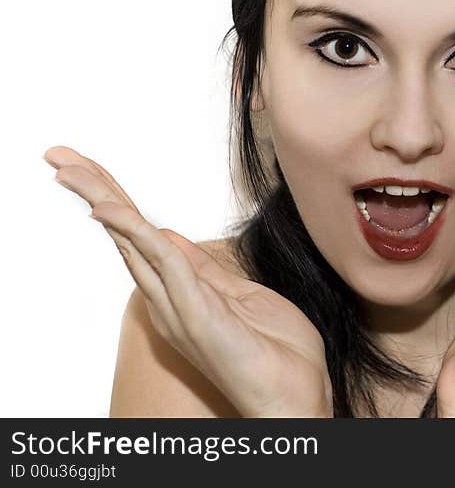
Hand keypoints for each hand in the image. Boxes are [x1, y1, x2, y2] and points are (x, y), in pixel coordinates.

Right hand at [43, 147, 332, 417]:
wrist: (297, 397)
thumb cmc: (277, 354)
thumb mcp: (243, 296)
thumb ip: (204, 269)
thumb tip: (170, 236)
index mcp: (181, 292)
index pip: (142, 237)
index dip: (116, 200)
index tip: (89, 167)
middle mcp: (169, 299)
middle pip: (124, 234)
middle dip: (95, 191)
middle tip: (58, 156)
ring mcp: (178, 308)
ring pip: (132, 243)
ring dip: (103, 201)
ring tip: (70, 169)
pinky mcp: (195, 315)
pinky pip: (164, 265)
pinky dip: (136, 235)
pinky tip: (112, 210)